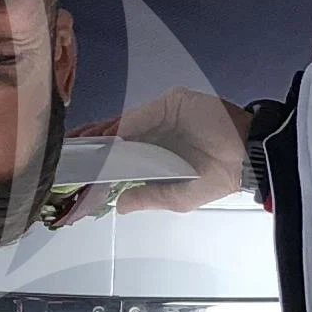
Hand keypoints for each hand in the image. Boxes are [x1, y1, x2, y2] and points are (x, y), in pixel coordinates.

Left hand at [40, 88, 250, 225]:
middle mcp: (156, 133)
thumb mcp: (179, 197)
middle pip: (117, 138)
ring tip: (73, 146)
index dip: (101, 162)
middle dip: (92, 147)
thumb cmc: (217, 178)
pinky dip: (116, 127)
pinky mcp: (168, 104)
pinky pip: (137, 116)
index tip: (76, 171)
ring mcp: (161, 117)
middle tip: (64, 154)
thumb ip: (148, 196)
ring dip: (98, 135)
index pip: (123, 156)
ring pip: (122, 125)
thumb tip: (119, 206)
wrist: (247, 154)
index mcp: (159, 155)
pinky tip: (97, 138)